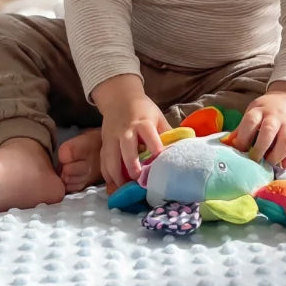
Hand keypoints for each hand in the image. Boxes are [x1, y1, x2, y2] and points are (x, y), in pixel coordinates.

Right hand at [91, 74, 170, 188]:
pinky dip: (107, 174)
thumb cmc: (143, 110)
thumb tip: (182, 150)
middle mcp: (126, 130)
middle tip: (137, 178)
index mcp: (142, 122)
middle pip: (127, 147)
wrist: (119, 98)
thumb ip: (167, 133)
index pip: (148, 134)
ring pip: (111, 157)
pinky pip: (103, 160)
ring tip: (123, 187)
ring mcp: (112, 137)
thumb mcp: (157, 117)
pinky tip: (112, 185)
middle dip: (131, 164)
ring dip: (116, 173)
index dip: (154, 146)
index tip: (159, 158)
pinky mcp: (104, 143)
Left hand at [233, 84, 285, 168]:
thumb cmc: (266, 110)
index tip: (240, 149)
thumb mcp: (253, 112)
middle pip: (268, 131)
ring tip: (268, 164)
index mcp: (260, 110)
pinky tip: (283, 165)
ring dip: (276, 156)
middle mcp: (276, 116)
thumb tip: (228, 145)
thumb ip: (242, 128)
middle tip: (254, 161)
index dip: (243, 137)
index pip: (250, 121)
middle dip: (259, 149)